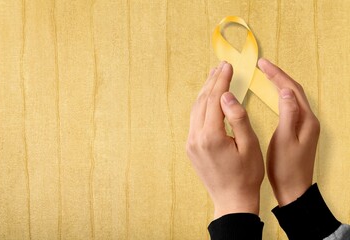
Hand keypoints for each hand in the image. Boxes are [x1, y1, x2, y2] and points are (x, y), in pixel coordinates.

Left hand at [186, 61, 263, 218]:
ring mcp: (191, 143)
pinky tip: (208, 98)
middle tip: (221, 66)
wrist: (232, 200)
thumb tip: (226, 95)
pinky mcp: (191, 147)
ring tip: (214, 76)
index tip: (228, 66)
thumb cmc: (246, 175)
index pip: (215, 99)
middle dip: (212, 81)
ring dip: (205, 91)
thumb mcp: (249, 145)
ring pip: (196, 109)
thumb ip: (237, 117)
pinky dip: (201, 105)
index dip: (222, 80)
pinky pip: (194, 120)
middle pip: (203, 101)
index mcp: (211, 136)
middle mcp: (196, 137)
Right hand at [258, 58, 319, 206]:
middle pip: (294, 90)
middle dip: (278, 75)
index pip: (292, 89)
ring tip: (265, 75)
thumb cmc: (287, 168)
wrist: (293, 189)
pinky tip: (272, 95)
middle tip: (262, 65)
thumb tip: (286, 91)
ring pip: (292, 97)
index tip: (262, 64)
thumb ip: (288, 114)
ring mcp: (304, 125)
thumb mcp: (285, 140)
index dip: (276, 75)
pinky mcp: (298, 130)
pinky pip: (290, 106)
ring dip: (279, 84)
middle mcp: (308, 120)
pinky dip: (280, 96)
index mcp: (306, 121)